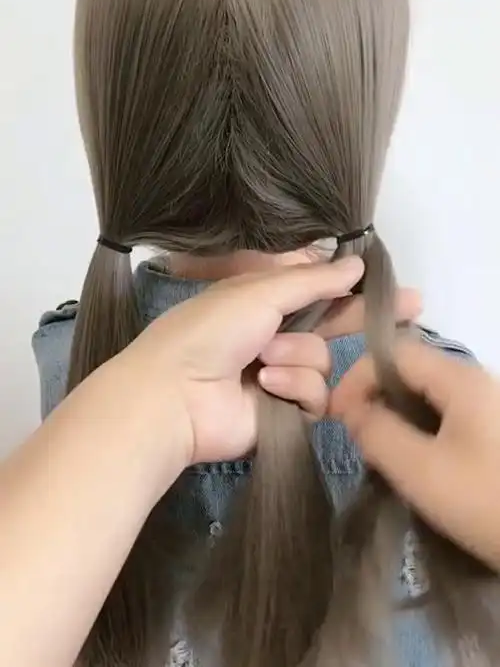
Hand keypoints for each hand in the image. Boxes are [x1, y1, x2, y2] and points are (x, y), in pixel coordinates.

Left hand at [119, 259, 419, 471]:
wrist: (175, 397)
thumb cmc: (211, 332)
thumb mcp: (259, 292)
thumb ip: (313, 280)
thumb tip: (356, 262)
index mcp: (261, 297)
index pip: (313, 284)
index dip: (344, 280)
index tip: (379, 277)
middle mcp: (273, 333)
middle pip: (330, 322)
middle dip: (363, 314)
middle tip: (412, 305)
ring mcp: (279, 373)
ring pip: (322, 360)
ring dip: (298, 356)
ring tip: (264, 360)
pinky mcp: (284, 411)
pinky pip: (315, 395)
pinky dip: (292, 387)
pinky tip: (266, 386)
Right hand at [329, 340, 499, 571]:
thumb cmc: (487, 501)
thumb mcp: (422, 472)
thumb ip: (377, 433)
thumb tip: (351, 411)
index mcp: (461, 378)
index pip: (393, 352)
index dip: (356, 377)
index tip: (334, 417)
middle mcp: (478, 381)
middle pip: (412, 370)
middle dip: (375, 397)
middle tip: (356, 437)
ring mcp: (491, 406)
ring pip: (429, 395)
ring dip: (398, 417)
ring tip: (381, 454)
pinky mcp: (496, 433)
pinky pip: (448, 416)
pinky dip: (421, 431)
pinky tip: (416, 465)